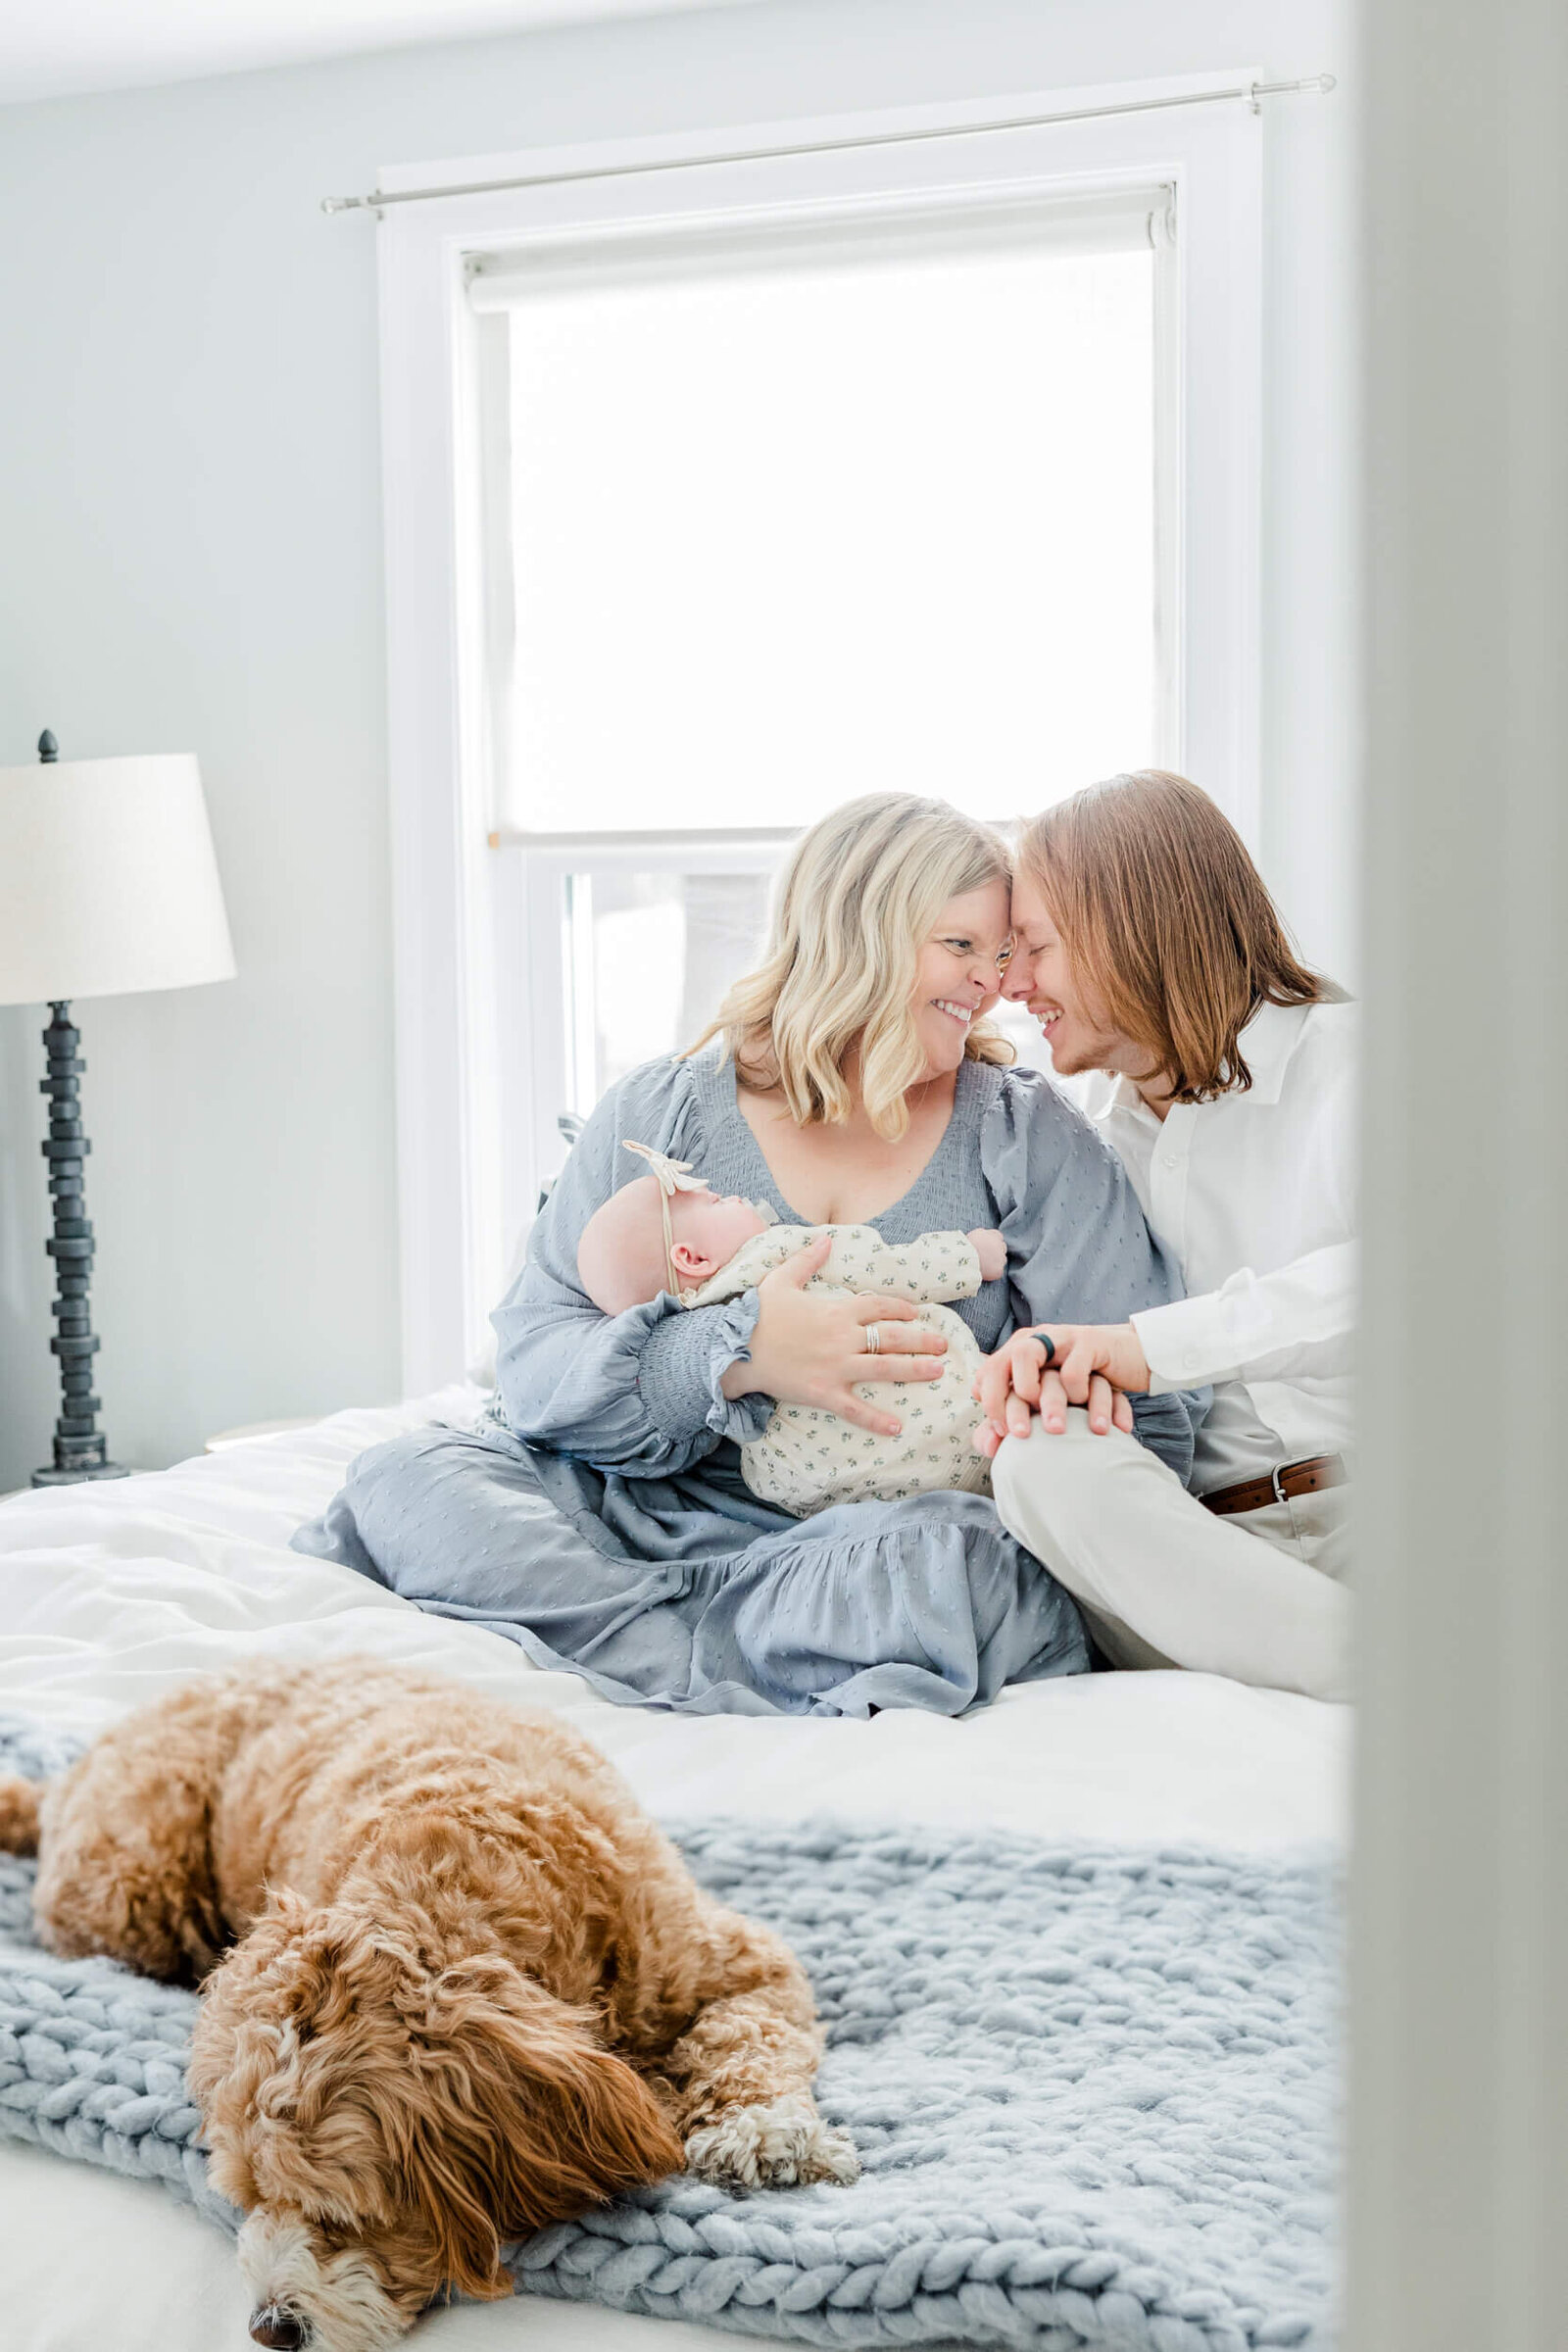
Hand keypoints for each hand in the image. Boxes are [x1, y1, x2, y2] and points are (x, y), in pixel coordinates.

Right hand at [719, 1233, 947, 1436]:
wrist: (734, 1346)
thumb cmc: (757, 1314)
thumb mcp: (781, 1279)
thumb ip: (807, 1259)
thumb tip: (826, 1239)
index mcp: (836, 1310)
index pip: (879, 1306)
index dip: (901, 1308)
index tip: (916, 1313)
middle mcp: (843, 1337)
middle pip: (892, 1336)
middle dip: (921, 1340)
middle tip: (943, 1345)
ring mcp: (836, 1366)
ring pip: (884, 1367)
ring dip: (914, 1369)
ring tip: (937, 1371)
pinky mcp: (823, 1391)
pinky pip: (855, 1408)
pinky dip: (876, 1419)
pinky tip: (897, 1427)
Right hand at [967, 1228, 1006, 1282]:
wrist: (962, 1259)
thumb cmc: (965, 1245)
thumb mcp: (975, 1234)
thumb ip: (984, 1234)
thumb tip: (985, 1237)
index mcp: (994, 1235)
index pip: (998, 1236)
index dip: (992, 1241)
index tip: (987, 1245)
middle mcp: (1000, 1246)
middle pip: (1002, 1247)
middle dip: (996, 1250)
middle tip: (986, 1255)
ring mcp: (1001, 1259)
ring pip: (1002, 1260)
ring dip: (996, 1261)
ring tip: (984, 1264)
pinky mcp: (998, 1271)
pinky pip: (998, 1271)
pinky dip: (993, 1272)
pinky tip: (985, 1272)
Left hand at [970, 1322, 1148, 1455]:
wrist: (1132, 1356)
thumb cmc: (1085, 1384)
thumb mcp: (1051, 1399)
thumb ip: (1019, 1419)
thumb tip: (987, 1446)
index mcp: (1020, 1350)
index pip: (988, 1373)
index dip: (991, 1404)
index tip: (1004, 1434)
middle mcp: (1035, 1339)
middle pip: (1002, 1363)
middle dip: (1007, 1403)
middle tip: (1021, 1435)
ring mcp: (1059, 1337)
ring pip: (1029, 1358)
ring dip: (1043, 1401)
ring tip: (1058, 1430)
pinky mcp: (1089, 1342)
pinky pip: (1073, 1370)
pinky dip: (1079, 1396)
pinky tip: (1092, 1417)